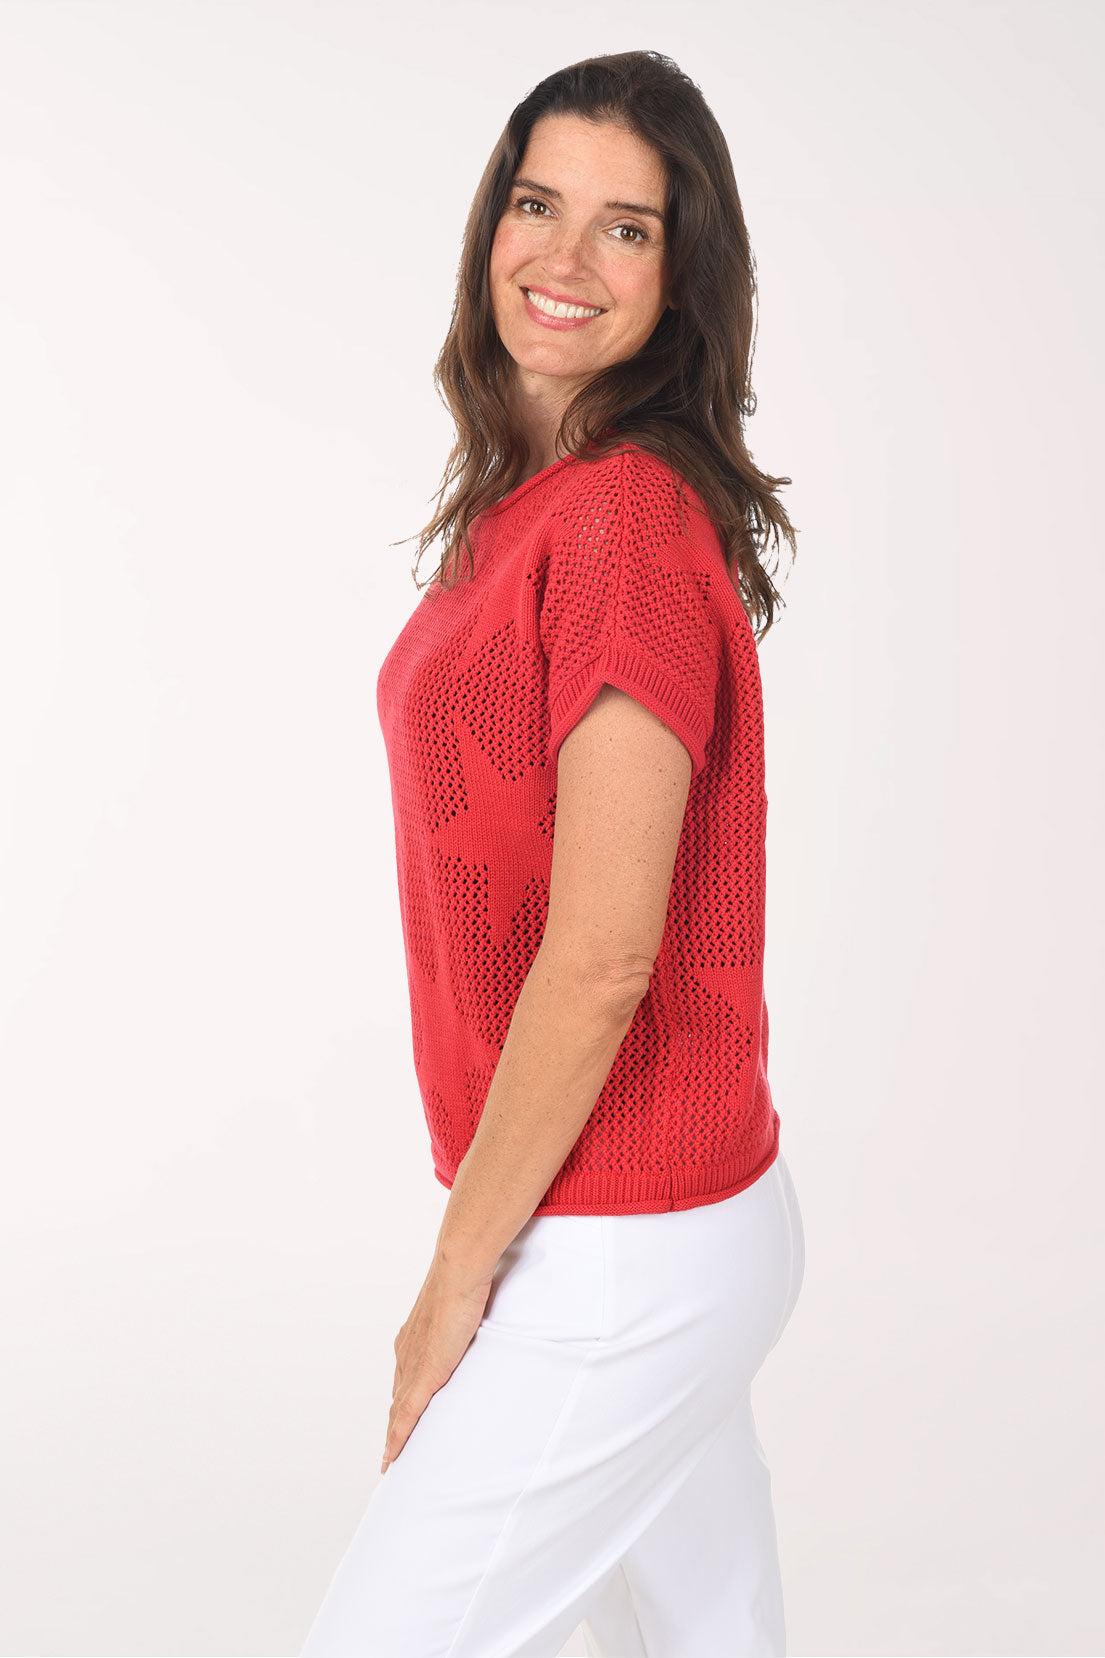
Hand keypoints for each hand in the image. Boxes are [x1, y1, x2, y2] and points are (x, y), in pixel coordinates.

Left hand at [381, 1261, 494, 1472]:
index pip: (404, 1376)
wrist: (459, 1271)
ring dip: (394, 1436)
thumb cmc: (467, 1279)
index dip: (401, 1400)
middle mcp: (406, 1351)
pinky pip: (406, 1416)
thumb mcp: (464, 1308)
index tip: (399, 1418)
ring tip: (392, 1459)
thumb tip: (479, 1320)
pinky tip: (392, 1457)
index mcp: (413, 1336)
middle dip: (395, 1423)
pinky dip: (397, 1439)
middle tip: (393, 1449)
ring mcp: (413, 1364)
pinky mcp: (423, 1376)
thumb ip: (465, 1322)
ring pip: (397, 1410)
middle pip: (397, 1397)